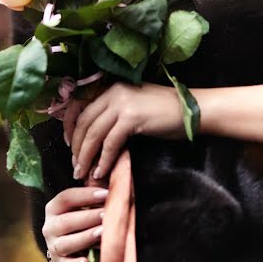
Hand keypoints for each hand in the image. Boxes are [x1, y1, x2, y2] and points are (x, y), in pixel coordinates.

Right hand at [42, 186, 107, 261]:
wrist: (70, 253)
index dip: (86, 195)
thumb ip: (92, 200)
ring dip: (85, 238)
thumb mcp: (81, 209)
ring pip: (66, 243)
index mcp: (53, 208)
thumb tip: (112, 189)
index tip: (106, 194)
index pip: (66, 198)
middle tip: (106, 214)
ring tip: (102, 232)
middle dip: (88, 217)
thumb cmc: (81, 223)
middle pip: (66, 221)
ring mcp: (53, 246)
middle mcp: (50, 227)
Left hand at [65, 82, 184, 181]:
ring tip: (83, 173)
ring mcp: (122, 103)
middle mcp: (113, 92)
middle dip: (77, 147)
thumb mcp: (134, 108)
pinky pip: (110, 143)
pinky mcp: (131, 118)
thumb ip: (114, 116)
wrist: (193, 110)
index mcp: (112, 88)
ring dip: (86, 156)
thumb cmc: (166, 112)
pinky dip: (103, 159)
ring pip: (93, 133)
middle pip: (84, 122)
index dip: (70, 128)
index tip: (69, 146)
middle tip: (75, 166)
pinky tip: (101, 171)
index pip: (81, 107)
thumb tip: (94, 139)